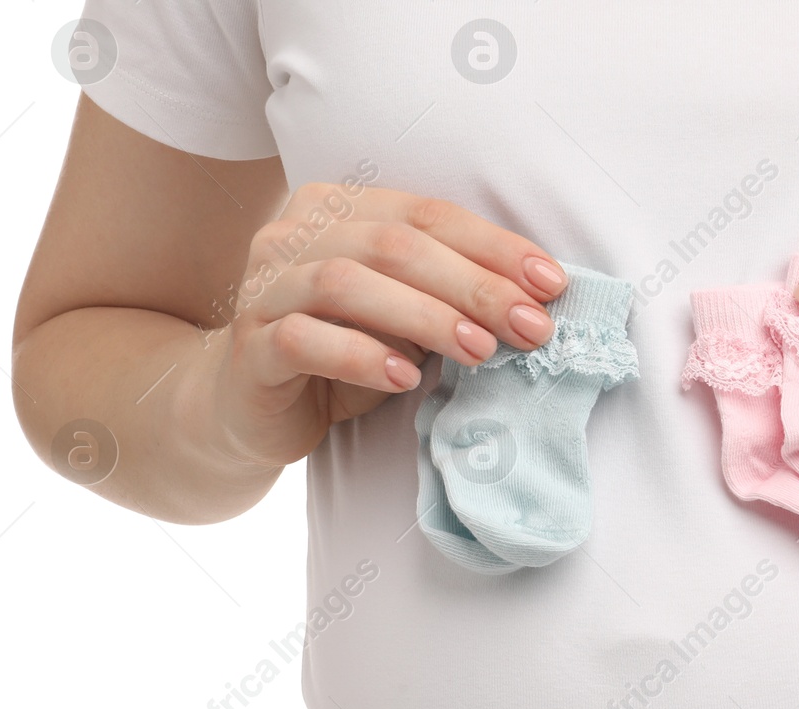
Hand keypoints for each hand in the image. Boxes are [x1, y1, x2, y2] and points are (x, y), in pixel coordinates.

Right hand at [191, 184, 568, 469]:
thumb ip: (447, 301)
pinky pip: (303, 339)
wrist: (246, 409)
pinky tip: (404, 379)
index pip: (428, 215)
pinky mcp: (250, 347)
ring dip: (425, 317)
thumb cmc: (338, 356)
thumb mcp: (403, 322)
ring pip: (347, 282)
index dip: (494, 247)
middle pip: (395, 244)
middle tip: (531, 327)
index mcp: (337, 209)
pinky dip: (360, 356)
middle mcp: (294, 234)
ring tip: (479, 351)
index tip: (552, 285)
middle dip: (474, 286)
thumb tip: (533, 304)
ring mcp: (264, 287)